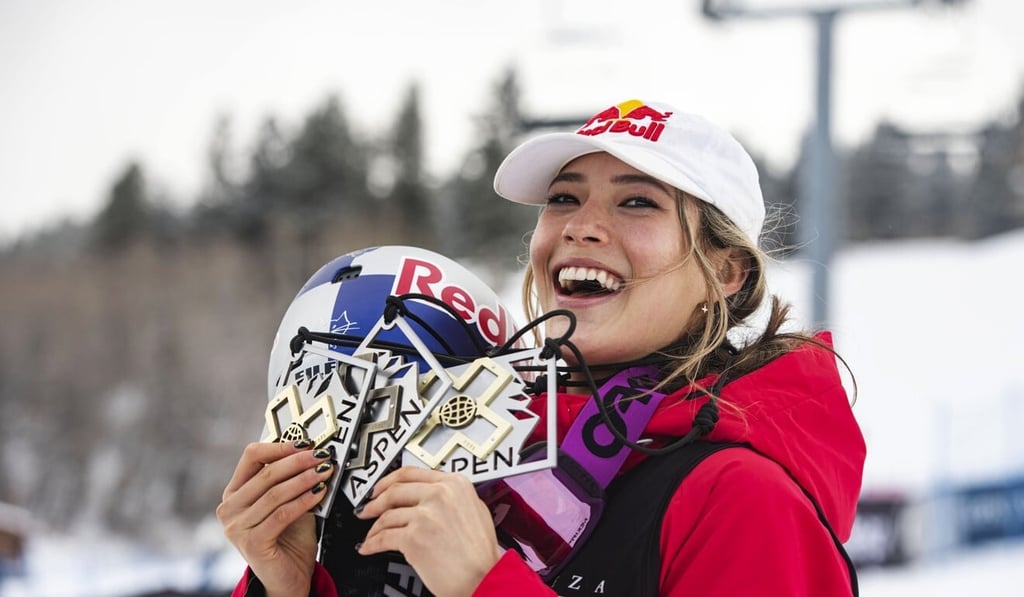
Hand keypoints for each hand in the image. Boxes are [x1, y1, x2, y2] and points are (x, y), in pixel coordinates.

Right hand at [216, 440, 334, 596]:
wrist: (288, 577)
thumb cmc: (288, 538)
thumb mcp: (288, 501)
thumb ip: (291, 479)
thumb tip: (312, 452)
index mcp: (235, 492)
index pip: (251, 456)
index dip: (279, 447)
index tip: (305, 443)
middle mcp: (230, 508)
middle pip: (265, 474)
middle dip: (298, 462)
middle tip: (321, 455)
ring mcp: (237, 527)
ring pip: (274, 493)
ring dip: (304, 479)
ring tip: (324, 471)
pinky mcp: (252, 543)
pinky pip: (282, 514)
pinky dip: (304, 501)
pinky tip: (319, 493)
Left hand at [356, 467, 503, 596]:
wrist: (484, 578)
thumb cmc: (481, 553)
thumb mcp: (474, 510)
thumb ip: (451, 497)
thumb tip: (427, 493)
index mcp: (455, 484)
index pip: (412, 472)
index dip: (389, 480)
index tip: (380, 488)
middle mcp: (440, 494)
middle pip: (395, 490)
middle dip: (375, 501)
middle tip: (367, 509)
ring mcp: (425, 514)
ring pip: (387, 515)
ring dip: (374, 526)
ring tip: (370, 534)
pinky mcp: (413, 537)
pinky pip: (384, 537)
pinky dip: (372, 543)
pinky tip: (369, 547)